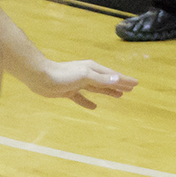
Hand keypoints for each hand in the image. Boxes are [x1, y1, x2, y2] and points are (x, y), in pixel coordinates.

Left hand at [19, 59, 136, 109]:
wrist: (40, 77)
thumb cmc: (62, 74)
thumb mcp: (84, 76)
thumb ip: (100, 78)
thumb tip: (117, 79)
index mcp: (93, 69)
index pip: (113, 76)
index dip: (124, 80)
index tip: (136, 83)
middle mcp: (87, 75)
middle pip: (107, 81)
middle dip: (119, 84)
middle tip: (131, 89)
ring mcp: (78, 83)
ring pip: (97, 89)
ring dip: (108, 92)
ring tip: (119, 96)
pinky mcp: (69, 91)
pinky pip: (82, 98)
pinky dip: (88, 102)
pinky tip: (93, 107)